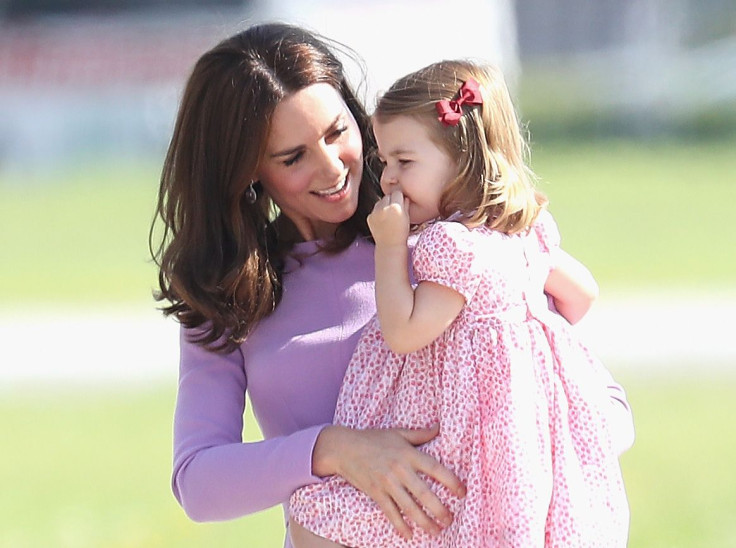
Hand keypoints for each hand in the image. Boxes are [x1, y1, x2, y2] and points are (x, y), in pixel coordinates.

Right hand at [312, 424, 465, 539]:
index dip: (451, 481)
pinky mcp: (375, 493)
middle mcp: (399, 469)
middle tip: (450, 520)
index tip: (463, 492)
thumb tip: (439, 428)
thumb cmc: (372, 438)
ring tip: (436, 531)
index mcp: (408, 453)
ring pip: (409, 507)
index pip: (435, 468)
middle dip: (440, 510)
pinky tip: (409, 535)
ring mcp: (387, 482)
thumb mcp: (397, 433)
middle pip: (424, 493)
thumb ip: (420, 434)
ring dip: (424, 522)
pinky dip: (400, 526)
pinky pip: (390, 513)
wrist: (344, 447)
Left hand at [367, 190, 409, 246]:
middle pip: (388, 196)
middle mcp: (384, 208)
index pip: (397, 193)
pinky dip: (378, 213)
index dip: (400, 197)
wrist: (390, 246)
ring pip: (380, 202)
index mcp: (396, 207)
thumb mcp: (407, 217)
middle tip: (395, 209)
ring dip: (384, 205)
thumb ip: (406, 204)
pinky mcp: (369, 217)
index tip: (401, 201)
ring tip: (388, 216)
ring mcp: (375, 212)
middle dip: (391, 200)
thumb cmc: (402, 233)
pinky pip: (374, 210)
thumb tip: (404, 196)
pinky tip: (382, 221)